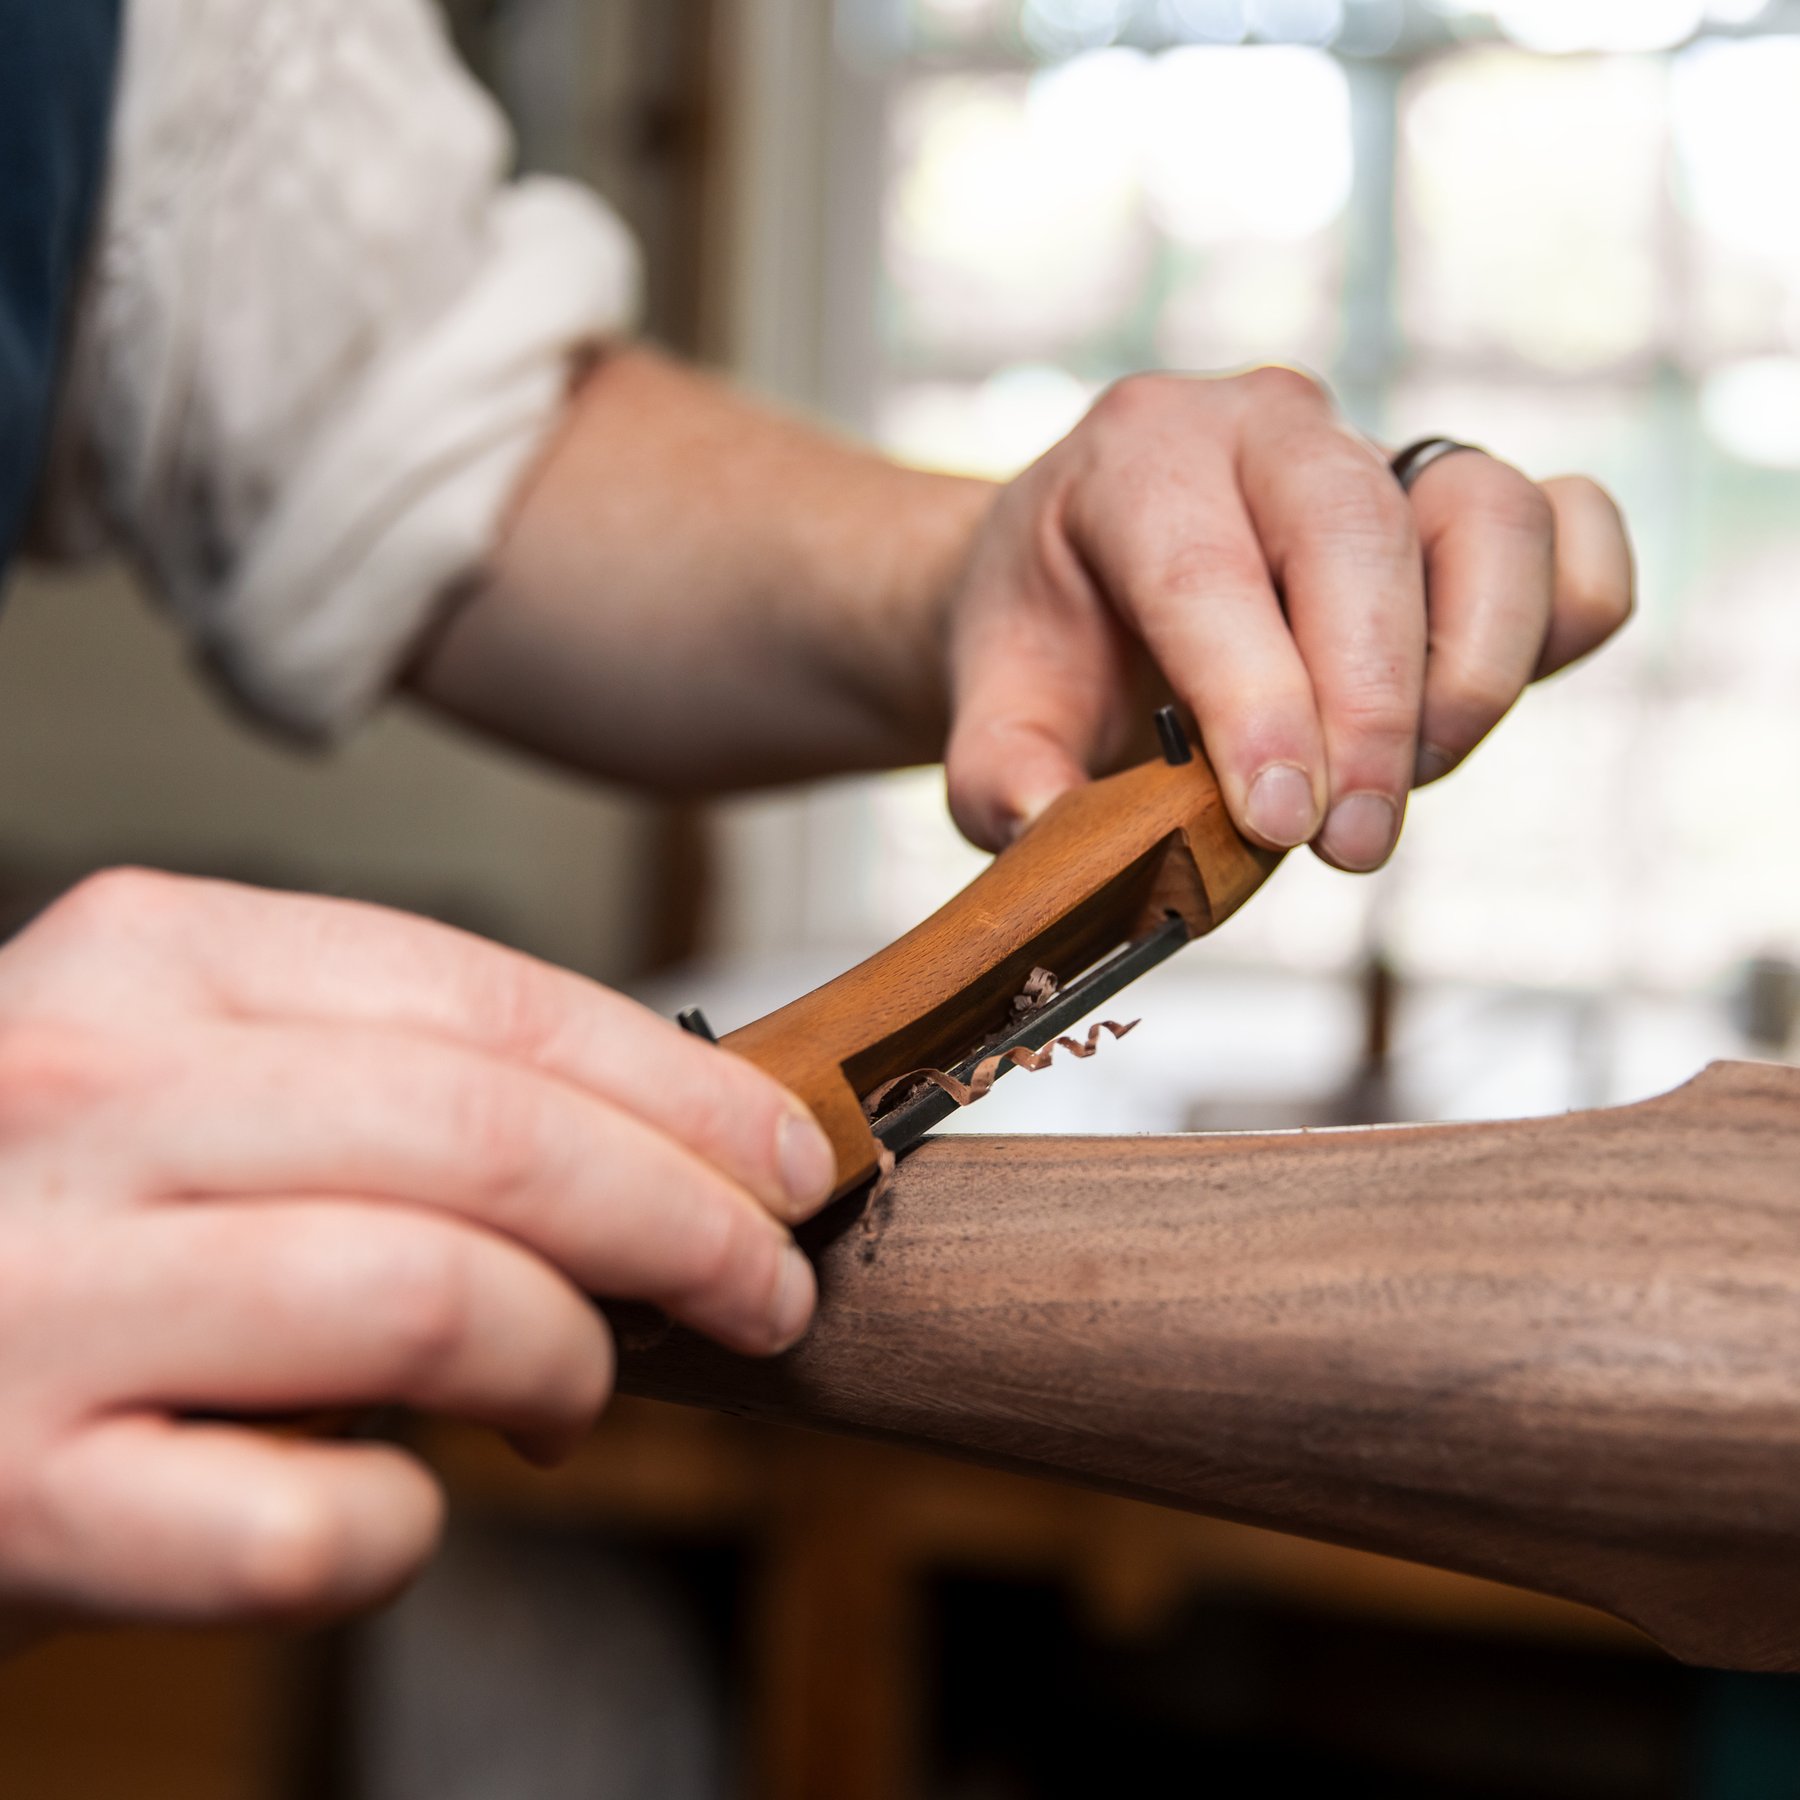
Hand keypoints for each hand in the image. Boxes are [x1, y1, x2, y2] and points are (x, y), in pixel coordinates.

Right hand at [0, 870, 834, 1633]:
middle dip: (688, 1219)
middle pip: (491, 1137)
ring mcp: (31, 1296)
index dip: (680, 1086)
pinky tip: (398, 1508)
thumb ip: (384, 1090)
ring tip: (581, 1392)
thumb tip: (658, 1156)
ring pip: (429, 1299)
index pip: (490, 997)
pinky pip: (312, 1526)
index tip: (786, 1154)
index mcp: (149, 959)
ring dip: (570, 1358)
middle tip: (768, 1286)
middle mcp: (82, 1093)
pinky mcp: (10, 1500)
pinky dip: (406, 1531)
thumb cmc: (41, 1227)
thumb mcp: (187, 1088)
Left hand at [943, 368, 1633, 864]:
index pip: (1206, 574)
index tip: (1279, 821)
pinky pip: (1567, 525)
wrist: (1084, 580)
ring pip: (1487, 513)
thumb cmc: (1049, 645)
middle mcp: (1266, 429)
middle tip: (1347, 844)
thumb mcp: (992, 714)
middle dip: (1367, 708)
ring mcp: (1378, 448)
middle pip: (1355, 533)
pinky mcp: (1460, 499)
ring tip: (1410, 778)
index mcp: (1136, 458)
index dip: (1254, 704)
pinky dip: (1565, 613)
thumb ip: (1003, 782)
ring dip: (1473, 666)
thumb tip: (1057, 843)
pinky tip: (1483, 704)